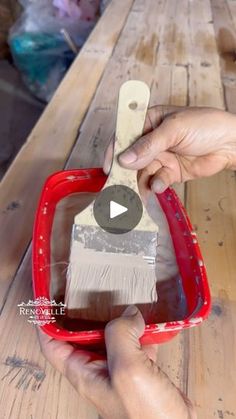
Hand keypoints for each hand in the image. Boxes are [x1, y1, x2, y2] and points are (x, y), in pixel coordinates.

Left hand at [38, 306, 195, 418]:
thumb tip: (129, 313)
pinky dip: (141, 331)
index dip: (48, 322)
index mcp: (84, 372)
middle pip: (83, 336)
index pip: (53, 344)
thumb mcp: (127, 369)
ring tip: (124, 299)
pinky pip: (135, 344)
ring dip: (118, 320)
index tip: (49, 300)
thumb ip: (121, 336)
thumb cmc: (146, 415)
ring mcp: (119, 370)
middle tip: (93, 290)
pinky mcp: (140, 371)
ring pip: (111, 337)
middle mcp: (98, 370)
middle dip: (88, 314)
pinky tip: (150, 322)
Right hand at [118, 106, 235, 192]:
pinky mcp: (170, 173)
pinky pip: (156, 181)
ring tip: (137, 193)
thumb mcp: (174, 129)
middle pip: (131, 158)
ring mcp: (160, 157)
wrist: (231, 143)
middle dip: (125, 173)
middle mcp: (151, 141)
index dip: (115, 151)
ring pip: (142, 173)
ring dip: (139, 183)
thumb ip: (149, 145)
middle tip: (119, 186)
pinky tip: (158, 187)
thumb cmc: (205, 125)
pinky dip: (156, 186)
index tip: (110, 167)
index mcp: (149, 121)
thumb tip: (124, 159)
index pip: (125, 135)